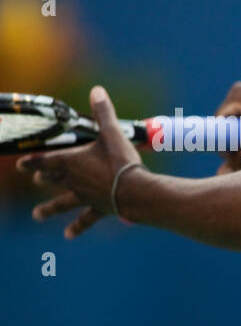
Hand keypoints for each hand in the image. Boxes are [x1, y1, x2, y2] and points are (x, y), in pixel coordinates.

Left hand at [17, 85, 142, 238]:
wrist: (136, 192)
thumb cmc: (121, 162)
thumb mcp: (112, 133)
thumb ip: (103, 112)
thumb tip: (96, 90)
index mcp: (71, 161)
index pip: (45, 159)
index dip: (32, 160)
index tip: (20, 164)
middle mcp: (73, 180)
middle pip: (53, 179)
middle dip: (44, 178)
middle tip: (37, 180)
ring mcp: (85, 196)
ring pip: (62, 202)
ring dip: (49, 208)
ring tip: (36, 216)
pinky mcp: (99, 209)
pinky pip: (85, 219)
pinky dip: (77, 227)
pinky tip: (67, 235)